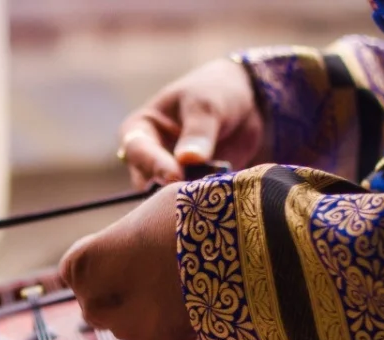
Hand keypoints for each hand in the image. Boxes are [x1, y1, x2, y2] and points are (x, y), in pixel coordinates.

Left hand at [59, 183, 195, 339]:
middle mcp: (94, 303)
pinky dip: (165, 319)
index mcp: (82, 266)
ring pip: (124, 321)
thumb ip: (121, 241)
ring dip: (140, 308)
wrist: (230, 246)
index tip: (122, 254)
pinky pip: (154, 331)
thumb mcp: (142, 217)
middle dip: (115, 291)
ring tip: (171, 281)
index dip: (100, 263)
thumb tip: (126, 248)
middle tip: (147, 271)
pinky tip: (185, 296)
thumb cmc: (180, 219)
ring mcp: (125, 327)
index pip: (75, 272)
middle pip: (96, 301)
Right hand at [117, 57, 262, 189]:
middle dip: (168, 188)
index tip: (175, 175)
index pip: (138, 151)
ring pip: (167, 196)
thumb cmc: (215, 92)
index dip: (155, 164)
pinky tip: (220, 197)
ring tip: (209, 195)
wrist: (246, 103)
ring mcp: (168, 175)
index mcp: (138, 130)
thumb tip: (188, 159)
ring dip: (187, 197)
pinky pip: (190, 202)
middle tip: (190, 193)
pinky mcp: (188, 189)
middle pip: (147, 181)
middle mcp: (147, 157)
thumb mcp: (206, 104)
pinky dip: (203, 202)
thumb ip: (198, 131)